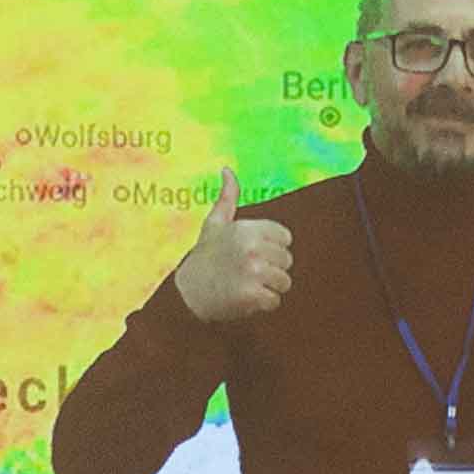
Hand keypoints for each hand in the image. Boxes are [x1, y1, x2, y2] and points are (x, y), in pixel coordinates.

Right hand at [173, 158, 295, 325]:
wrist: (187, 293)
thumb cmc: (204, 256)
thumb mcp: (215, 223)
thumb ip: (228, 197)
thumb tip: (227, 169)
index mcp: (248, 228)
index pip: (285, 238)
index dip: (271, 248)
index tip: (252, 254)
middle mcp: (252, 248)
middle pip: (287, 261)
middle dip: (271, 269)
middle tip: (248, 273)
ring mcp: (253, 272)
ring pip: (284, 282)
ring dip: (268, 288)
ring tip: (247, 285)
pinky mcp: (252, 295)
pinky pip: (274, 300)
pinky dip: (262, 304)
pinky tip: (245, 298)